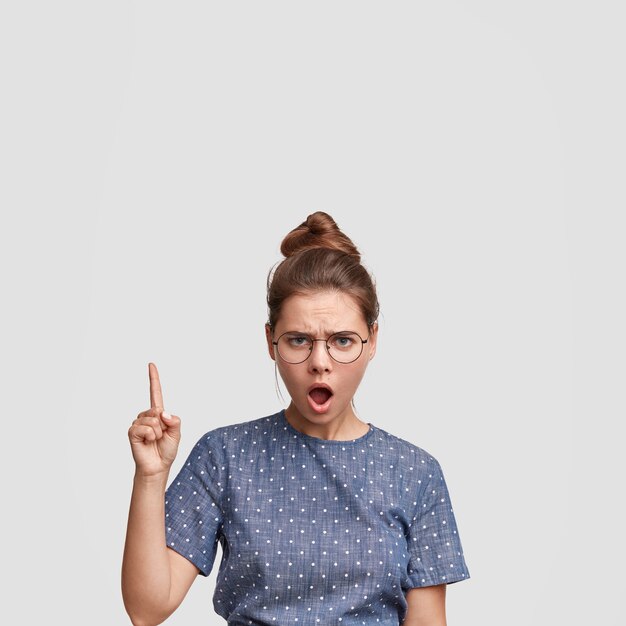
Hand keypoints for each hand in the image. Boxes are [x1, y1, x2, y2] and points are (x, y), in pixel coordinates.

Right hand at [128, 363, 181, 477]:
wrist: (157, 466)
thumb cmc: (166, 450)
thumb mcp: (177, 433)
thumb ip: (174, 420)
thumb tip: (162, 412)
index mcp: (158, 413)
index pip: (155, 392)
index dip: (153, 378)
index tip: (151, 364)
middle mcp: (147, 415)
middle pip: (157, 410)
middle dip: (164, 425)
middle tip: (161, 436)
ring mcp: (138, 423)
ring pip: (152, 420)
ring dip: (157, 432)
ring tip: (155, 440)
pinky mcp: (132, 432)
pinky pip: (144, 428)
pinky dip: (150, 436)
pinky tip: (148, 442)